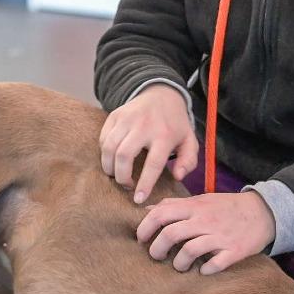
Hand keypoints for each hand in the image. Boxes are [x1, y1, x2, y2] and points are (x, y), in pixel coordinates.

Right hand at [99, 85, 198, 203]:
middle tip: (126, 186)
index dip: (144, 184)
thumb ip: (188, 161)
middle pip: (124, 156)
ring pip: (109, 148)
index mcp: (165, 134)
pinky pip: (103, 139)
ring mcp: (127, 119)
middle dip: (121, 177)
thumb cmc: (175, 124)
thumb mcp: (189, 141)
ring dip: (109, 167)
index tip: (138, 199)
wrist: (162, 94)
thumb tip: (177, 177)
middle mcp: (144, 125)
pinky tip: (113, 159)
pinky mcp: (115, 116)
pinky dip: (105, 153)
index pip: (153, 164)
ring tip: (117, 175)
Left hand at [136, 191, 275, 274]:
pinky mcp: (235, 251)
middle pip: (170, 234)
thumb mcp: (201, 200)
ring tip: (179, 265)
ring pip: (189, 251)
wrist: (264, 212)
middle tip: (157, 256)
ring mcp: (220, 236)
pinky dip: (205, 270)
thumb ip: (175, 205)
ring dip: (179, 263)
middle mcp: (205, 220)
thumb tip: (146, 211)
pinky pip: (214, 265)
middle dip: (157, 249)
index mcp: (195, 206)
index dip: (145, 228)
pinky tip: (203, 270)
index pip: (160, 214)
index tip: (141, 239)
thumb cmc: (226, 207)